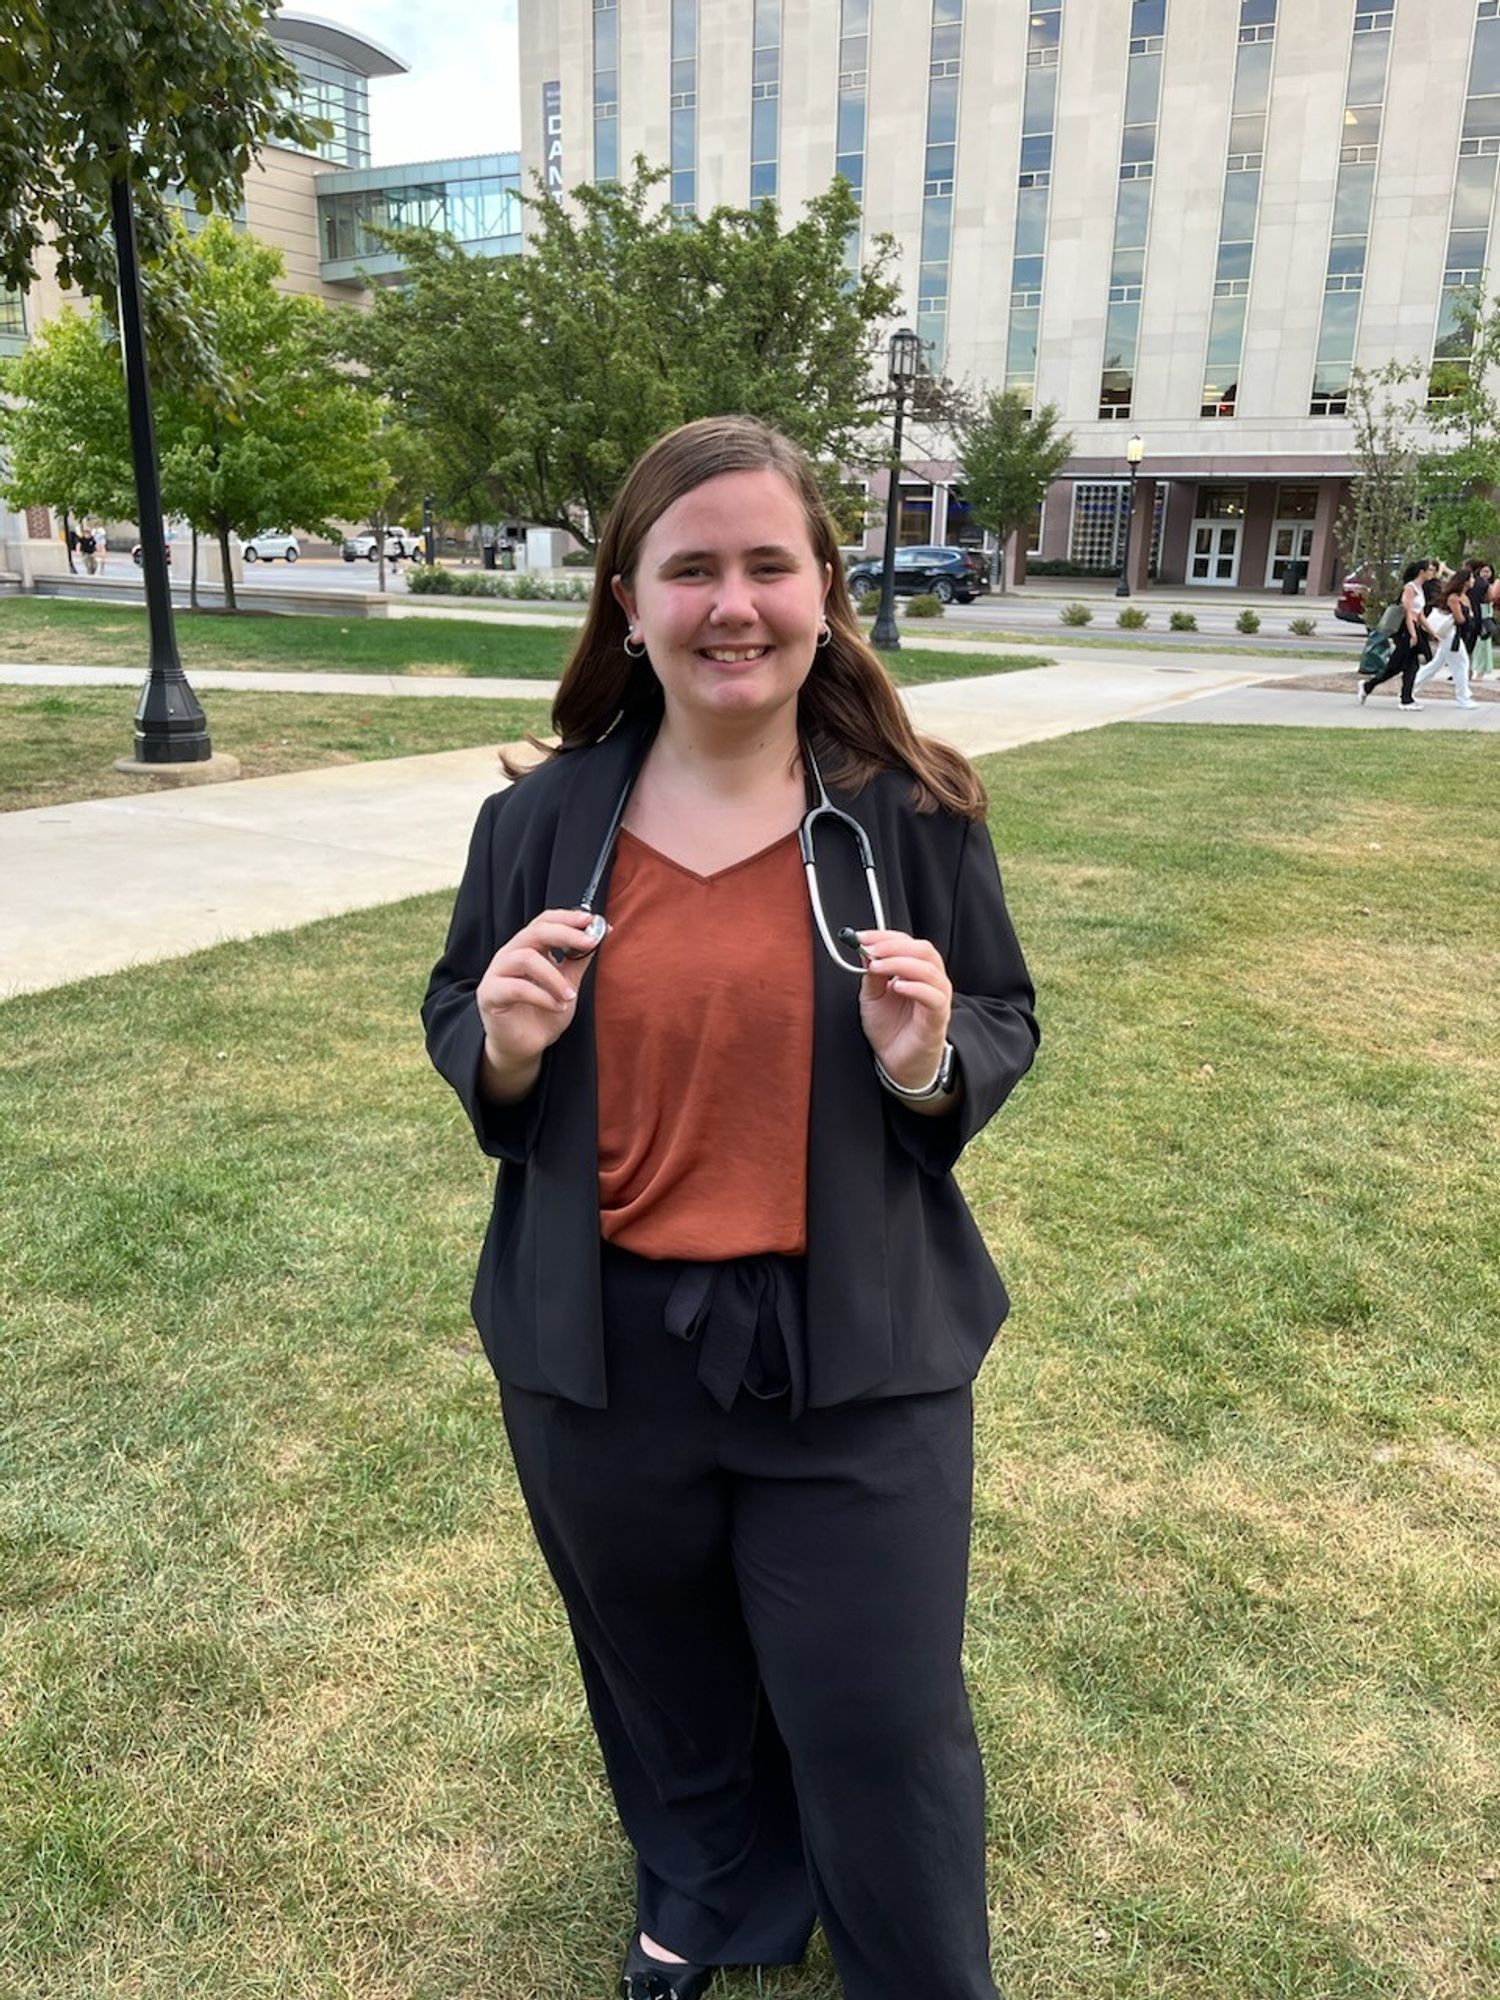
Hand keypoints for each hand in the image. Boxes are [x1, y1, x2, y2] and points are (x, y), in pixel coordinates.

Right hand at [477, 908, 605, 1071]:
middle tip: (589, 943)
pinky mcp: (490, 995)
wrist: (525, 1046)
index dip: (567, 917)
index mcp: (527, 948)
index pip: (544, 921)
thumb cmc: (543, 1012)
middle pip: (534, 932)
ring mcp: (497, 973)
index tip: (592, 921)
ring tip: (571, 995)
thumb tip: (600, 934)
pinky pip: (516, 988)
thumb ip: (578, 959)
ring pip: (525, 958)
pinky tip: (558, 1007)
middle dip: (565, 934)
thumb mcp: (567, 983)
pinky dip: (542, 996)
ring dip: (554, 976)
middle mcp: (510, 955)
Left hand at [854, 928, 951, 1089]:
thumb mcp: (872, 996)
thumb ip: (872, 974)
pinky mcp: (939, 1017)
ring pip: (929, 969)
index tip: (861, 938)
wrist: (896, 1063)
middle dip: (894, 946)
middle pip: (923, 950)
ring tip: (877, 967)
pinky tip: (896, 987)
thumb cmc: (889, 1028)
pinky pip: (934, 997)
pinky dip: (916, 987)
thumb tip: (864, 949)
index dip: (885, 936)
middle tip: (871, 950)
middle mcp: (932, 980)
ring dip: (901, 963)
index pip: (908, 942)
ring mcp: (938, 997)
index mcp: (916, 970)